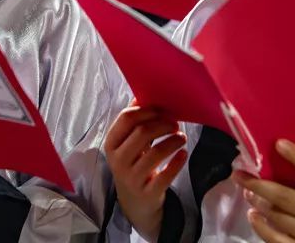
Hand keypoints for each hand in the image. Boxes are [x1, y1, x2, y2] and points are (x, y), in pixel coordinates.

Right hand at [105, 105, 187, 240]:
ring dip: (173, 141)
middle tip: (176, 124)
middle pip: (142, 132)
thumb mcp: (128, 143)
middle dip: (163, 124)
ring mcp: (132, 178)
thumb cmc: (133, 163)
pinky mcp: (147, 193)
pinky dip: (177, 162)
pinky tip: (183, 154)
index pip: (127, 118)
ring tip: (181, 138)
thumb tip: (144, 92)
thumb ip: (134, 120)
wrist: (135, 202)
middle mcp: (118, 161)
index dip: (147, 110)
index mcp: (111, 143)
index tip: (162, 110)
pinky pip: (166, 175)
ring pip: (156, 153)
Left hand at [234, 140, 294, 242]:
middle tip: (240, 175)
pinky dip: (259, 226)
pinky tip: (253, 215)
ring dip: (257, 202)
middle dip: (258, 185)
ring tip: (247, 193)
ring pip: (276, 216)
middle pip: (285, 196)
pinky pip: (273, 238)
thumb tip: (271, 159)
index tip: (278, 143)